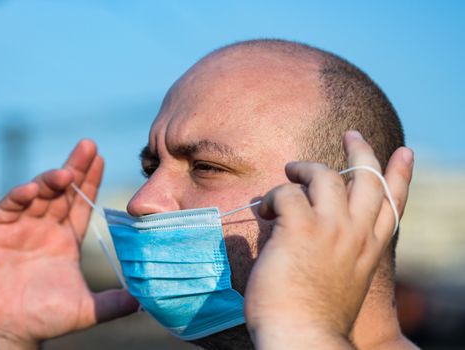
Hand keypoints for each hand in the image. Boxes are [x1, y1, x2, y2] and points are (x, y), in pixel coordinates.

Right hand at [0, 140, 138, 348]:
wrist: (5, 333)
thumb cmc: (43, 319)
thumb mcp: (87, 309)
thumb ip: (115, 303)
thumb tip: (145, 300)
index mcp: (66, 240)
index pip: (81, 204)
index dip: (91, 182)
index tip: (102, 159)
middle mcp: (44, 229)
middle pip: (61, 191)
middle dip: (75, 168)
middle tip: (89, 145)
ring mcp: (20, 229)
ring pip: (37, 195)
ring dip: (50, 180)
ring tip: (66, 172)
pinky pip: (8, 208)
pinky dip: (20, 196)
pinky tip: (32, 189)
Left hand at [244, 131, 413, 348]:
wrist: (303, 338)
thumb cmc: (314, 317)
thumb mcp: (340, 282)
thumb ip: (335, 252)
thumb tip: (304, 229)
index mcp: (369, 249)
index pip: (393, 204)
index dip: (400, 176)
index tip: (405, 152)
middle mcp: (356, 233)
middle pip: (367, 178)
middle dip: (362, 151)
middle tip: (353, 134)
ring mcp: (331, 228)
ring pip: (326, 175)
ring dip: (305, 167)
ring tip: (291, 169)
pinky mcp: (301, 227)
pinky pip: (286, 192)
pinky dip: (273, 195)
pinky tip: (265, 209)